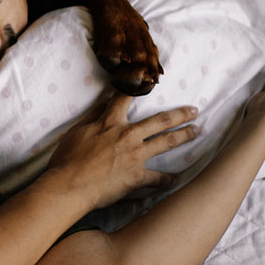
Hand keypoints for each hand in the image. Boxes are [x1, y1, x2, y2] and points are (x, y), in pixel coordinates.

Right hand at [44, 93, 199, 209]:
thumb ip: (92, 118)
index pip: (124, 98)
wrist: (69, 186)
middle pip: (160, 120)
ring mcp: (135, 156)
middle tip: (194, 110)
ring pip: (166, 142)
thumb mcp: (76, 132)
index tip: (150, 79)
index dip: (137, 87)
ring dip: (184, 135)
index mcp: (110, 122)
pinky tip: (176, 178)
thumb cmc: (67, 160)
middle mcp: (128, 135)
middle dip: (180, 114)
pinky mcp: (137, 177)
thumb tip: (103, 105)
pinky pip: (158, 178)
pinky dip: (168, 179)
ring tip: (196, 131)